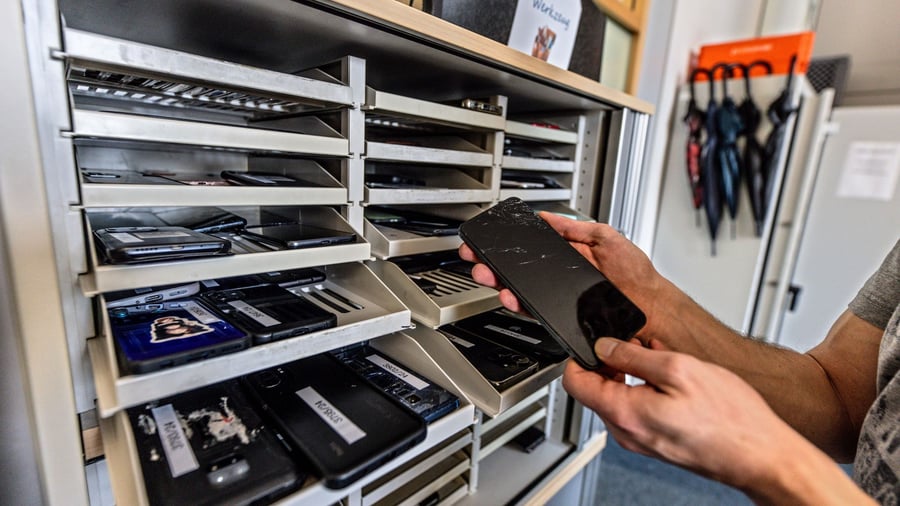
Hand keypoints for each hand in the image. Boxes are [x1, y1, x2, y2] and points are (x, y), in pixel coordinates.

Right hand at [459, 212, 665, 341]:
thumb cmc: (638, 277)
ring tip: (494, 279)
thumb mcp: (607, 238)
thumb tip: (547, 216)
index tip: (490, 241)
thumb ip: (575, 228)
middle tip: (481, 261)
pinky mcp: (563, 319)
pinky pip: (536, 312)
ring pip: (523, 292)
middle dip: (496, 265)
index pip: (532, 250)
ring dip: (504, 285)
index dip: (509, 246)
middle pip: (520, 272)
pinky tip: (514, 298)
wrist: (651, 310)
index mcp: (570, 257)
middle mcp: (562, 279)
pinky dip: (521, 305)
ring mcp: (561, 300)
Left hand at [563, 338, 872, 503]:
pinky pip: (640, 409)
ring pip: (621, 398)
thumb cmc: (730, 420)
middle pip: (597, 389)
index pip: (574, 383)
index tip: (592, 340)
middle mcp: (627, 433)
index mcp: (624, 414)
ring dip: (635, 374)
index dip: (579, 356)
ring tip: (665, 360)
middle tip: (639, 344)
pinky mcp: (659, 442)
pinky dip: (649, 389)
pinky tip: (675, 379)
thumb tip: (604, 345)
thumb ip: (634, 355)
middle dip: (612, 362)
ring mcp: (642, 440)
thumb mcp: (678, 368)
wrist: (762, 457)